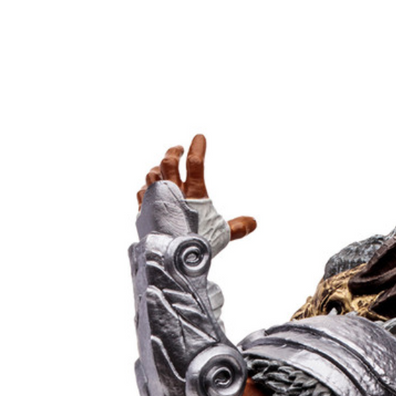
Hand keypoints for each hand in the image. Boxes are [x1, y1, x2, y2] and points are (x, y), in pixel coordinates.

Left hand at [136, 134, 255, 241]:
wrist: (170, 258)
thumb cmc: (197, 245)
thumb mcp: (221, 235)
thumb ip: (237, 227)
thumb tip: (253, 222)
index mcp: (193, 194)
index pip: (195, 162)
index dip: (198, 146)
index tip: (199, 137)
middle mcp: (172, 192)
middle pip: (168, 161)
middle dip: (174, 152)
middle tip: (178, 150)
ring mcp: (156, 199)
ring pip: (153, 174)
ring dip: (158, 168)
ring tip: (162, 167)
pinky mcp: (144, 210)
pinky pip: (142, 191)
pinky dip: (147, 187)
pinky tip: (150, 188)